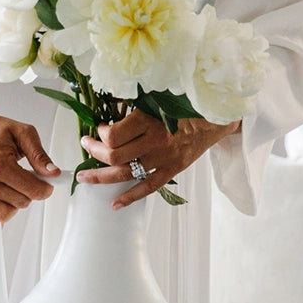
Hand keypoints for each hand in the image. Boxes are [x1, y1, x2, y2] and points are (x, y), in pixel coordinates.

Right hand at [0, 83, 60, 238]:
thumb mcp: (22, 133)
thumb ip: (40, 155)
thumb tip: (53, 173)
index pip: (33, 190)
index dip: (45, 188)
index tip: (45, 184)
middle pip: (21, 203)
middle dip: (28, 192)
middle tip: (21, 178)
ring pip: (5, 215)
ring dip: (12, 204)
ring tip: (8, 187)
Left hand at [76, 110, 240, 207]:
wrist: (217, 117)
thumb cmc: (187, 103)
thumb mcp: (160, 98)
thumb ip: (137, 108)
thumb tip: (111, 114)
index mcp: (149, 120)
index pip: (113, 135)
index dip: (100, 133)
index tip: (99, 128)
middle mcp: (154, 142)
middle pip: (113, 155)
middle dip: (94, 151)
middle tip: (86, 145)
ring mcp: (163, 159)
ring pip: (124, 173)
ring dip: (100, 177)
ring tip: (85, 177)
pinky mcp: (172, 170)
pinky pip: (147, 188)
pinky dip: (129, 198)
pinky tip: (114, 205)